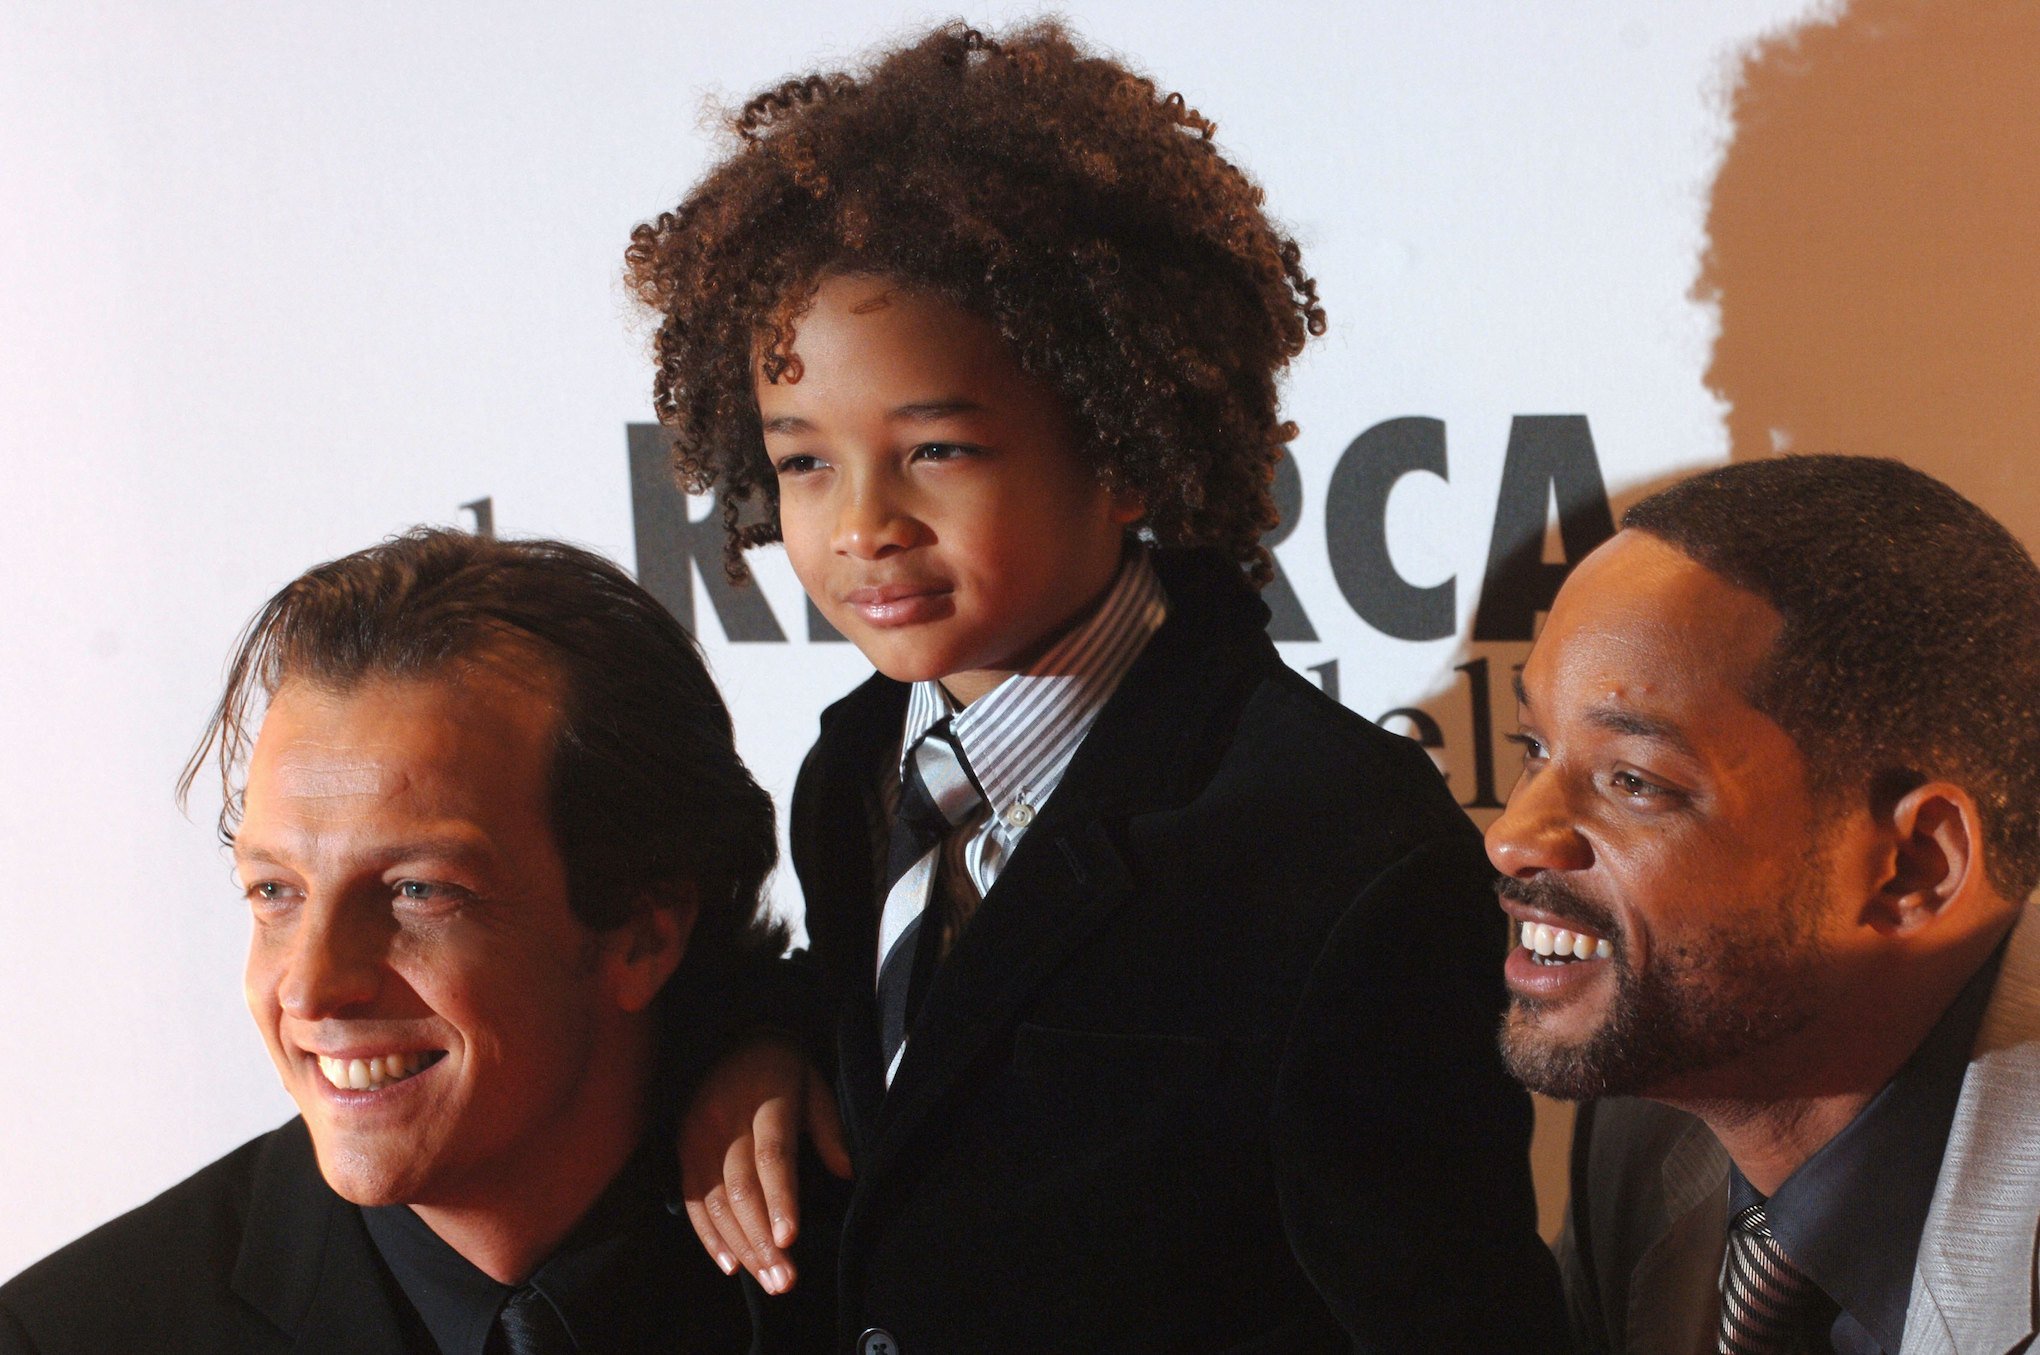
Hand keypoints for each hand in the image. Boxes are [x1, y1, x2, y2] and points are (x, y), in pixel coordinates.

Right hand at [678, 1034, 851, 1293]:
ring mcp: (700, 1135)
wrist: (735, 1038)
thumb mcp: (816, 1086)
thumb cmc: (786, 1069)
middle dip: (762, 1240)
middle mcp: (727, 1120)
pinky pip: (693, 1199)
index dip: (779, 1199)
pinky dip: (709, 1236)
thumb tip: (848, 1173)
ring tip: (768, 1281)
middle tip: (785, 1281)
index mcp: (766, 1101)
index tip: (790, 1240)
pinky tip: (730, 1265)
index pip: (772, 1156)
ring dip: (742, 1247)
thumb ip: (829, 1130)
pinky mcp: (684, 1147)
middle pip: (742, 1189)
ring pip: (717, 1202)